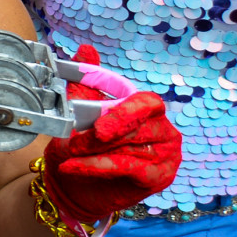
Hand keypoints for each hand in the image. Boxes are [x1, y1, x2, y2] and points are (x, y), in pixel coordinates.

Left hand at [43, 92, 181, 223]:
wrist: (75, 184)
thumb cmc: (82, 146)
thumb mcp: (79, 111)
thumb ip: (85, 82)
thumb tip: (86, 51)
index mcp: (148, 111)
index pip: (148, 102)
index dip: (126, 110)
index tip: (99, 125)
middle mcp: (163, 131)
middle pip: (139, 127)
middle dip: (103, 135)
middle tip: (76, 142)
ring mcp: (165, 155)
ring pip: (132, 148)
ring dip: (96, 151)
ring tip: (71, 153)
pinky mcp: (159, 176)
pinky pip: (128, 168)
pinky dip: (97, 166)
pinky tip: (74, 167)